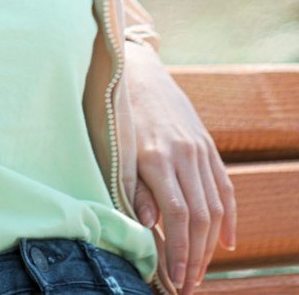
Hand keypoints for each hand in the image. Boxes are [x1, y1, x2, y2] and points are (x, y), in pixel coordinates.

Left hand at [124, 42, 235, 294]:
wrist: (137, 70)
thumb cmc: (117, 112)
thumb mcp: (115, 147)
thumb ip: (132, 186)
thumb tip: (146, 226)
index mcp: (156, 156)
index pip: (176, 215)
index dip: (178, 251)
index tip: (174, 280)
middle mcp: (183, 154)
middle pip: (199, 217)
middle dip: (195, 257)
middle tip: (187, 285)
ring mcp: (200, 150)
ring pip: (215, 207)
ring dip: (209, 245)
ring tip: (199, 271)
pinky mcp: (208, 146)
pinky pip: (224, 188)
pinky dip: (228, 218)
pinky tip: (224, 243)